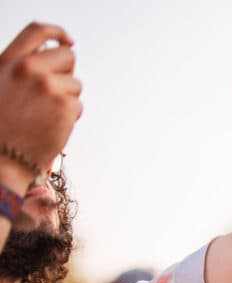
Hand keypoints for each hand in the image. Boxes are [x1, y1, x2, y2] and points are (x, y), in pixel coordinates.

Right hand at [0, 23, 80, 188]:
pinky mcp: (65, 105)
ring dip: (67, 98)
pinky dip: (71, 117)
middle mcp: (28, 69)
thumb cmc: (2, 125)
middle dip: (67, 72)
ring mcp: (48, 86)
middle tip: (55, 92)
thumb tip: (49, 57)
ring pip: (75, 84)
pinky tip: (52, 126)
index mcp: (9, 61)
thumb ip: (19, 68)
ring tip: (45, 114)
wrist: (2, 156)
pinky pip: (78, 106)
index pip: (37, 31)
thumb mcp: (0, 84)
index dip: (57, 33)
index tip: (68, 41)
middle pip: (67, 56)